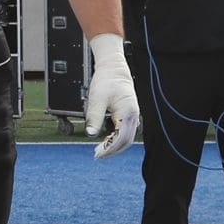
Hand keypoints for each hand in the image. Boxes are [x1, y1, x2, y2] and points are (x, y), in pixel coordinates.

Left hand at [86, 37, 140, 159]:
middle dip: (111, 150)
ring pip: (126, 137)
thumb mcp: (97, 98)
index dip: (110, 148)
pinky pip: (124, 132)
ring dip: (113, 146)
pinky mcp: (128, 115)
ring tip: (98, 150)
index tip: (98, 153)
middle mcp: (133, 116)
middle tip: (97, 154)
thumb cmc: (106, 80)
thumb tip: (90, 134)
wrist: (114, 69)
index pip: (121, 138)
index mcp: (128, 112)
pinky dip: (115, 139)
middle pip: (126, 141)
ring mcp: (132, 116)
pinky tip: (105, 141)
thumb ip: (94, 116)